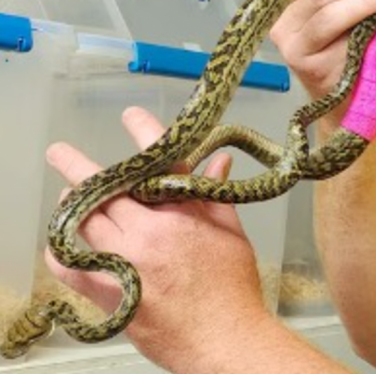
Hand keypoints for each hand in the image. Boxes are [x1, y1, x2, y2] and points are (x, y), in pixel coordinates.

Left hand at [45, 106, 269, 371]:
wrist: (226, 341)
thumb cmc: (233, 290)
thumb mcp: (233, 235)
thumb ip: (215, 196)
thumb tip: (216, 161)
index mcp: (185, 215)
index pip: (161, 162)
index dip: (143, 133)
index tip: (129, 116)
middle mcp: (152, 233)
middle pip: (106, 189)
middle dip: (78, 167)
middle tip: (59, 153)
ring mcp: (128, 264)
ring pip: (84, 221)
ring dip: (72, 205)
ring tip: (68, 197)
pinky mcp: (112, 294)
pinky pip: (71, 266)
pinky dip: (62, 250)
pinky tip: (63, 242)